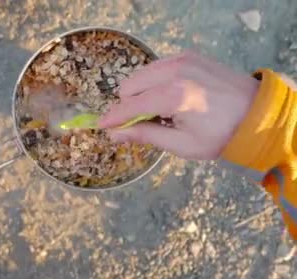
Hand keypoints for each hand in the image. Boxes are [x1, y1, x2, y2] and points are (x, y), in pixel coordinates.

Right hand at [98, 51, 259, 159]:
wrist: (257, 114)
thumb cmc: (220, 135)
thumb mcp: (181, 144)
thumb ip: (145, 135)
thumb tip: (115, 134)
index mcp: (173, 97)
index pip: (129, 106)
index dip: (113, 118)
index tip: (100, 126)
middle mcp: (174, 72)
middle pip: (129, 86)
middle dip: (129, 105)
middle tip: (145, 123)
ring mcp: (181, 60)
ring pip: (141, 74)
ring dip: (141, 93)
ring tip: (161, 111)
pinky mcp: (188, 56)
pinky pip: (156, 67)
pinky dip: (155, 82)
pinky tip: (171, 97)